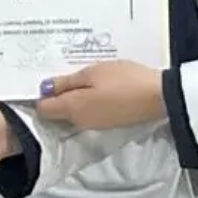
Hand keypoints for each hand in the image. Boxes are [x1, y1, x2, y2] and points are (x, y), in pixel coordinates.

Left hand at [35, 60, 166, 129]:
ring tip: (79, 76)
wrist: (158, 96)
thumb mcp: (92, 73)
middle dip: (56, 96)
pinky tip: (94, 87)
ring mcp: (95, 124)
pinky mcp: (108, 123)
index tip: (43, 78)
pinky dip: (86, 101)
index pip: (43, 109)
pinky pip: (88, 112)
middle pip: (57, 112)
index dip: (40, 95)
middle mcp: (80, 121)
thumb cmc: (123, 80)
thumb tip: (44, 89)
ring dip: (72, 98)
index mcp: (72, 108)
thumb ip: (67, 82)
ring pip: (73, 112)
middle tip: (61, 73)